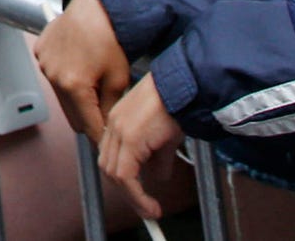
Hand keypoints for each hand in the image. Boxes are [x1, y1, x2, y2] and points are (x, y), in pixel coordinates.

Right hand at [31, 0, 129, 136]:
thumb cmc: (110, 36)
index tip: (108, 143)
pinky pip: (52, 75)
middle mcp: (54, 77)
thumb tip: (107, 128)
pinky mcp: (40, 52)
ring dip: (75, 98)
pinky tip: (79, 66)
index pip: (88, 127)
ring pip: (61, 97)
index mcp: (75, 86)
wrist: (97, 6)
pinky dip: (64, 77)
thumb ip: (110, 108)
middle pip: (71, 116)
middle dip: (88, 118)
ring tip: (94, 84)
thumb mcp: (119, 79)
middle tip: (105, 113)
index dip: (101, 137)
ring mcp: (44, 64)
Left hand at [95, 75, 182, 216]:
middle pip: (108, 167)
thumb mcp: (166, 136)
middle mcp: (113, 125)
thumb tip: (159, 176)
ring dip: (131, 196)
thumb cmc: (178, 103)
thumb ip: (158, 158)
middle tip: (142, 206)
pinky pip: (126, 175)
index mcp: (118, 120)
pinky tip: (148, 202)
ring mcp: (119, 131)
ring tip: (148, 208)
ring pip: (115, 174)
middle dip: (125, 190)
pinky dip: (136, 194)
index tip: (134, 194)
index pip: (111, 156)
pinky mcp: (131, 139)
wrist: (186, 86)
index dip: (121, 179)